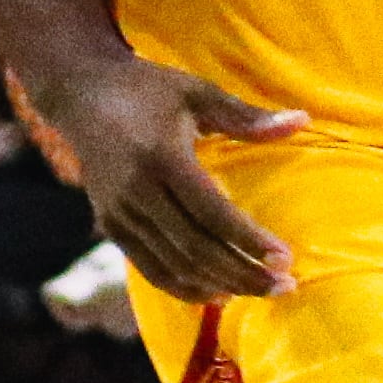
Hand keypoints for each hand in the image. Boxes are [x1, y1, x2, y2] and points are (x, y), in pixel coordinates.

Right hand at [43, 53, 304, 301]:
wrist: (80, 94)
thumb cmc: (148, 89)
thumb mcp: (197, 93)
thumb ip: (246, 116)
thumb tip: (302, 121)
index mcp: (161, 158)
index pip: (212, 213)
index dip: (249, 241)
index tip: (286, 259)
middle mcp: (136, 191)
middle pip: (196, 248)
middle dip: (244, 273)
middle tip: (285, 286)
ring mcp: (119, 213)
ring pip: (175, 265)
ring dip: (221, 284)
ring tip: (261, 291)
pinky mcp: (110, 225)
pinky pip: (149, 268)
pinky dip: (184, 288)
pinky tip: (218, 293)